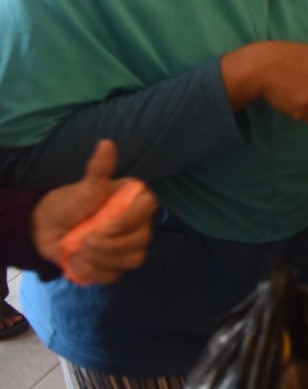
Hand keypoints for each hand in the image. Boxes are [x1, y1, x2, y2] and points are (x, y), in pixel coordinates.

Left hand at [32, 141, 157, 285]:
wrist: (48, 227)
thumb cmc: (70, 202)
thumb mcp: (83, 186)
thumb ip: (98, 169)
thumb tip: (106, 144)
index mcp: (135, 200)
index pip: (148, 209)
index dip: (128, 221)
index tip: (103, 226)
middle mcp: (139, 223)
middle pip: (141, 240)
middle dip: (110, 245)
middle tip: (84, 242)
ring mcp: (129, 246)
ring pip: (132, 260)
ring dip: (102, 259)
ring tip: (78, 252)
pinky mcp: (117, 265)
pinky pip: (116, 275)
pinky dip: (94, 272)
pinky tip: (77, 263)